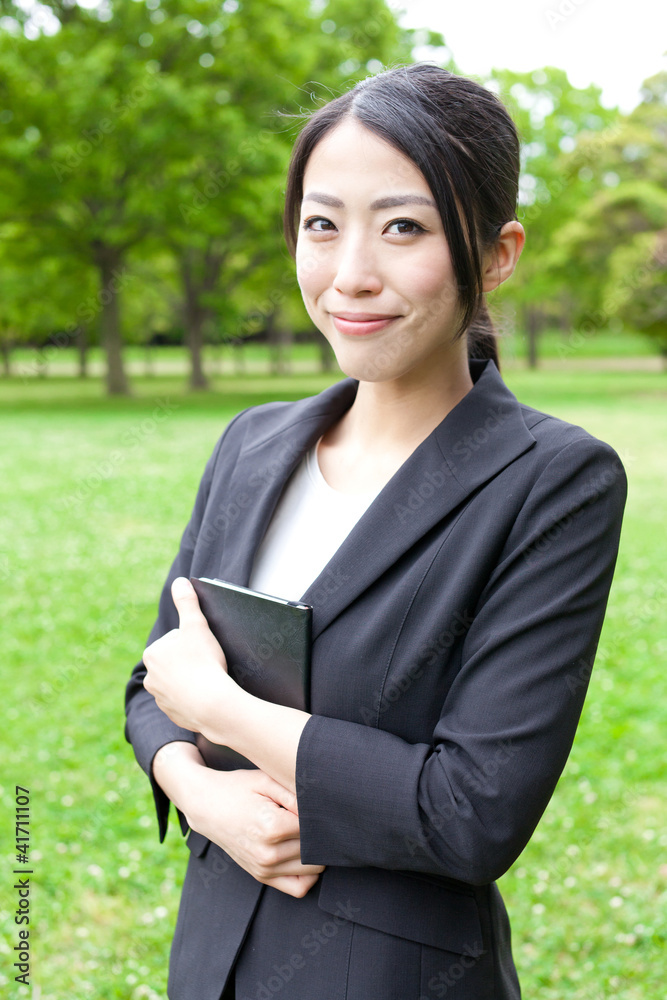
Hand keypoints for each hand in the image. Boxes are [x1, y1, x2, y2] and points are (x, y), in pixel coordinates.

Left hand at [143, 576, 230, 733]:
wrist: (212, 705)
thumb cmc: (204, 662)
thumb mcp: (196, 625)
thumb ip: (187, 602)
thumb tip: (179, 581)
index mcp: (152, 654)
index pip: (176, 639)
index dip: (194, 641)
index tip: (203, 649)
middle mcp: (150, 677)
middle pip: (176, 660)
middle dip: (191, 660)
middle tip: (208, 663)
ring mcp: (160, 698)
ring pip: (180, 681)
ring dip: (192, 679)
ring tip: (208, 680)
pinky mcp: (172, 713)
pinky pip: (184, 701)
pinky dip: (194, 697)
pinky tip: (206, 695)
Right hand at [156, 746, 323, 898]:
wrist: (206, 806)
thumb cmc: (238, 789)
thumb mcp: (267, 780)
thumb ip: (296, 794)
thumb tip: (321, 809)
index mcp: (272, 827)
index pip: (315, 829)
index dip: (320, 815)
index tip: (316, 806)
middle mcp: (268, 853)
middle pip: (316, 850)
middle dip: (320, 835)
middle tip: (314, 819)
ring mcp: (264, 868)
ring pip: (313, 870)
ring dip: (316, 853)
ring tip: (307, 833)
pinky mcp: (261, 876)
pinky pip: (298, 888)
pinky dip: (308, 875)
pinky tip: (304, 854)